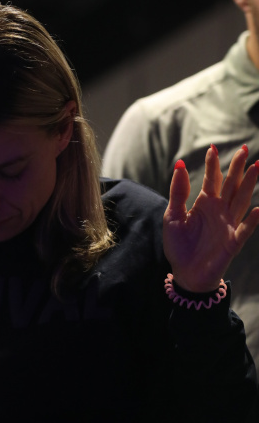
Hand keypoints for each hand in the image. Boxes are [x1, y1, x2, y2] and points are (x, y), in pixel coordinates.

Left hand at [163, 145, 258, 291]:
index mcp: (205, 203)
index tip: (212, 148)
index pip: (212, 180)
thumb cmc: (179, 245)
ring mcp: (228, 224)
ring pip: (241, 200)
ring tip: (257, 167)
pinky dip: (252, 221)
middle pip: (232, 185)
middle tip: (245, 149)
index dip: (213, 164)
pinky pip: (244, 229)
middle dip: (238, 168)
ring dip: (249, 185)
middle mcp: (219, 210)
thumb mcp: (172, 216)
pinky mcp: (232, 242)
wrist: (184, 273)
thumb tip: (180, 165)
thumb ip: (178, 192)